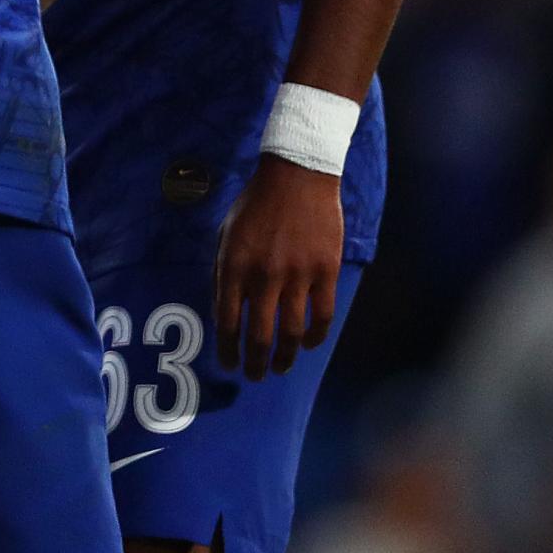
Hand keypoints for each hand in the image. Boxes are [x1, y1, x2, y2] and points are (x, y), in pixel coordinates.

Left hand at [215, 156, 344, 379]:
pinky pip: (322, 316)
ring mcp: (298, 276)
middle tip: (254, 376)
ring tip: (279, 368)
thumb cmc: (255, 204)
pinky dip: (315, 337)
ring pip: (292, 332)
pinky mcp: (326, 272)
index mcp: (234, 265)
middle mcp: (265, 276)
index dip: (228, 349)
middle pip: (259, 334)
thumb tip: (225, 309)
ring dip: (284, 357)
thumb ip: (225, 271)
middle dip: (254, 362)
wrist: (297, 176)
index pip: (227, 320)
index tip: (228, 364)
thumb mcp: (227, 233)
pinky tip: (307, 345)